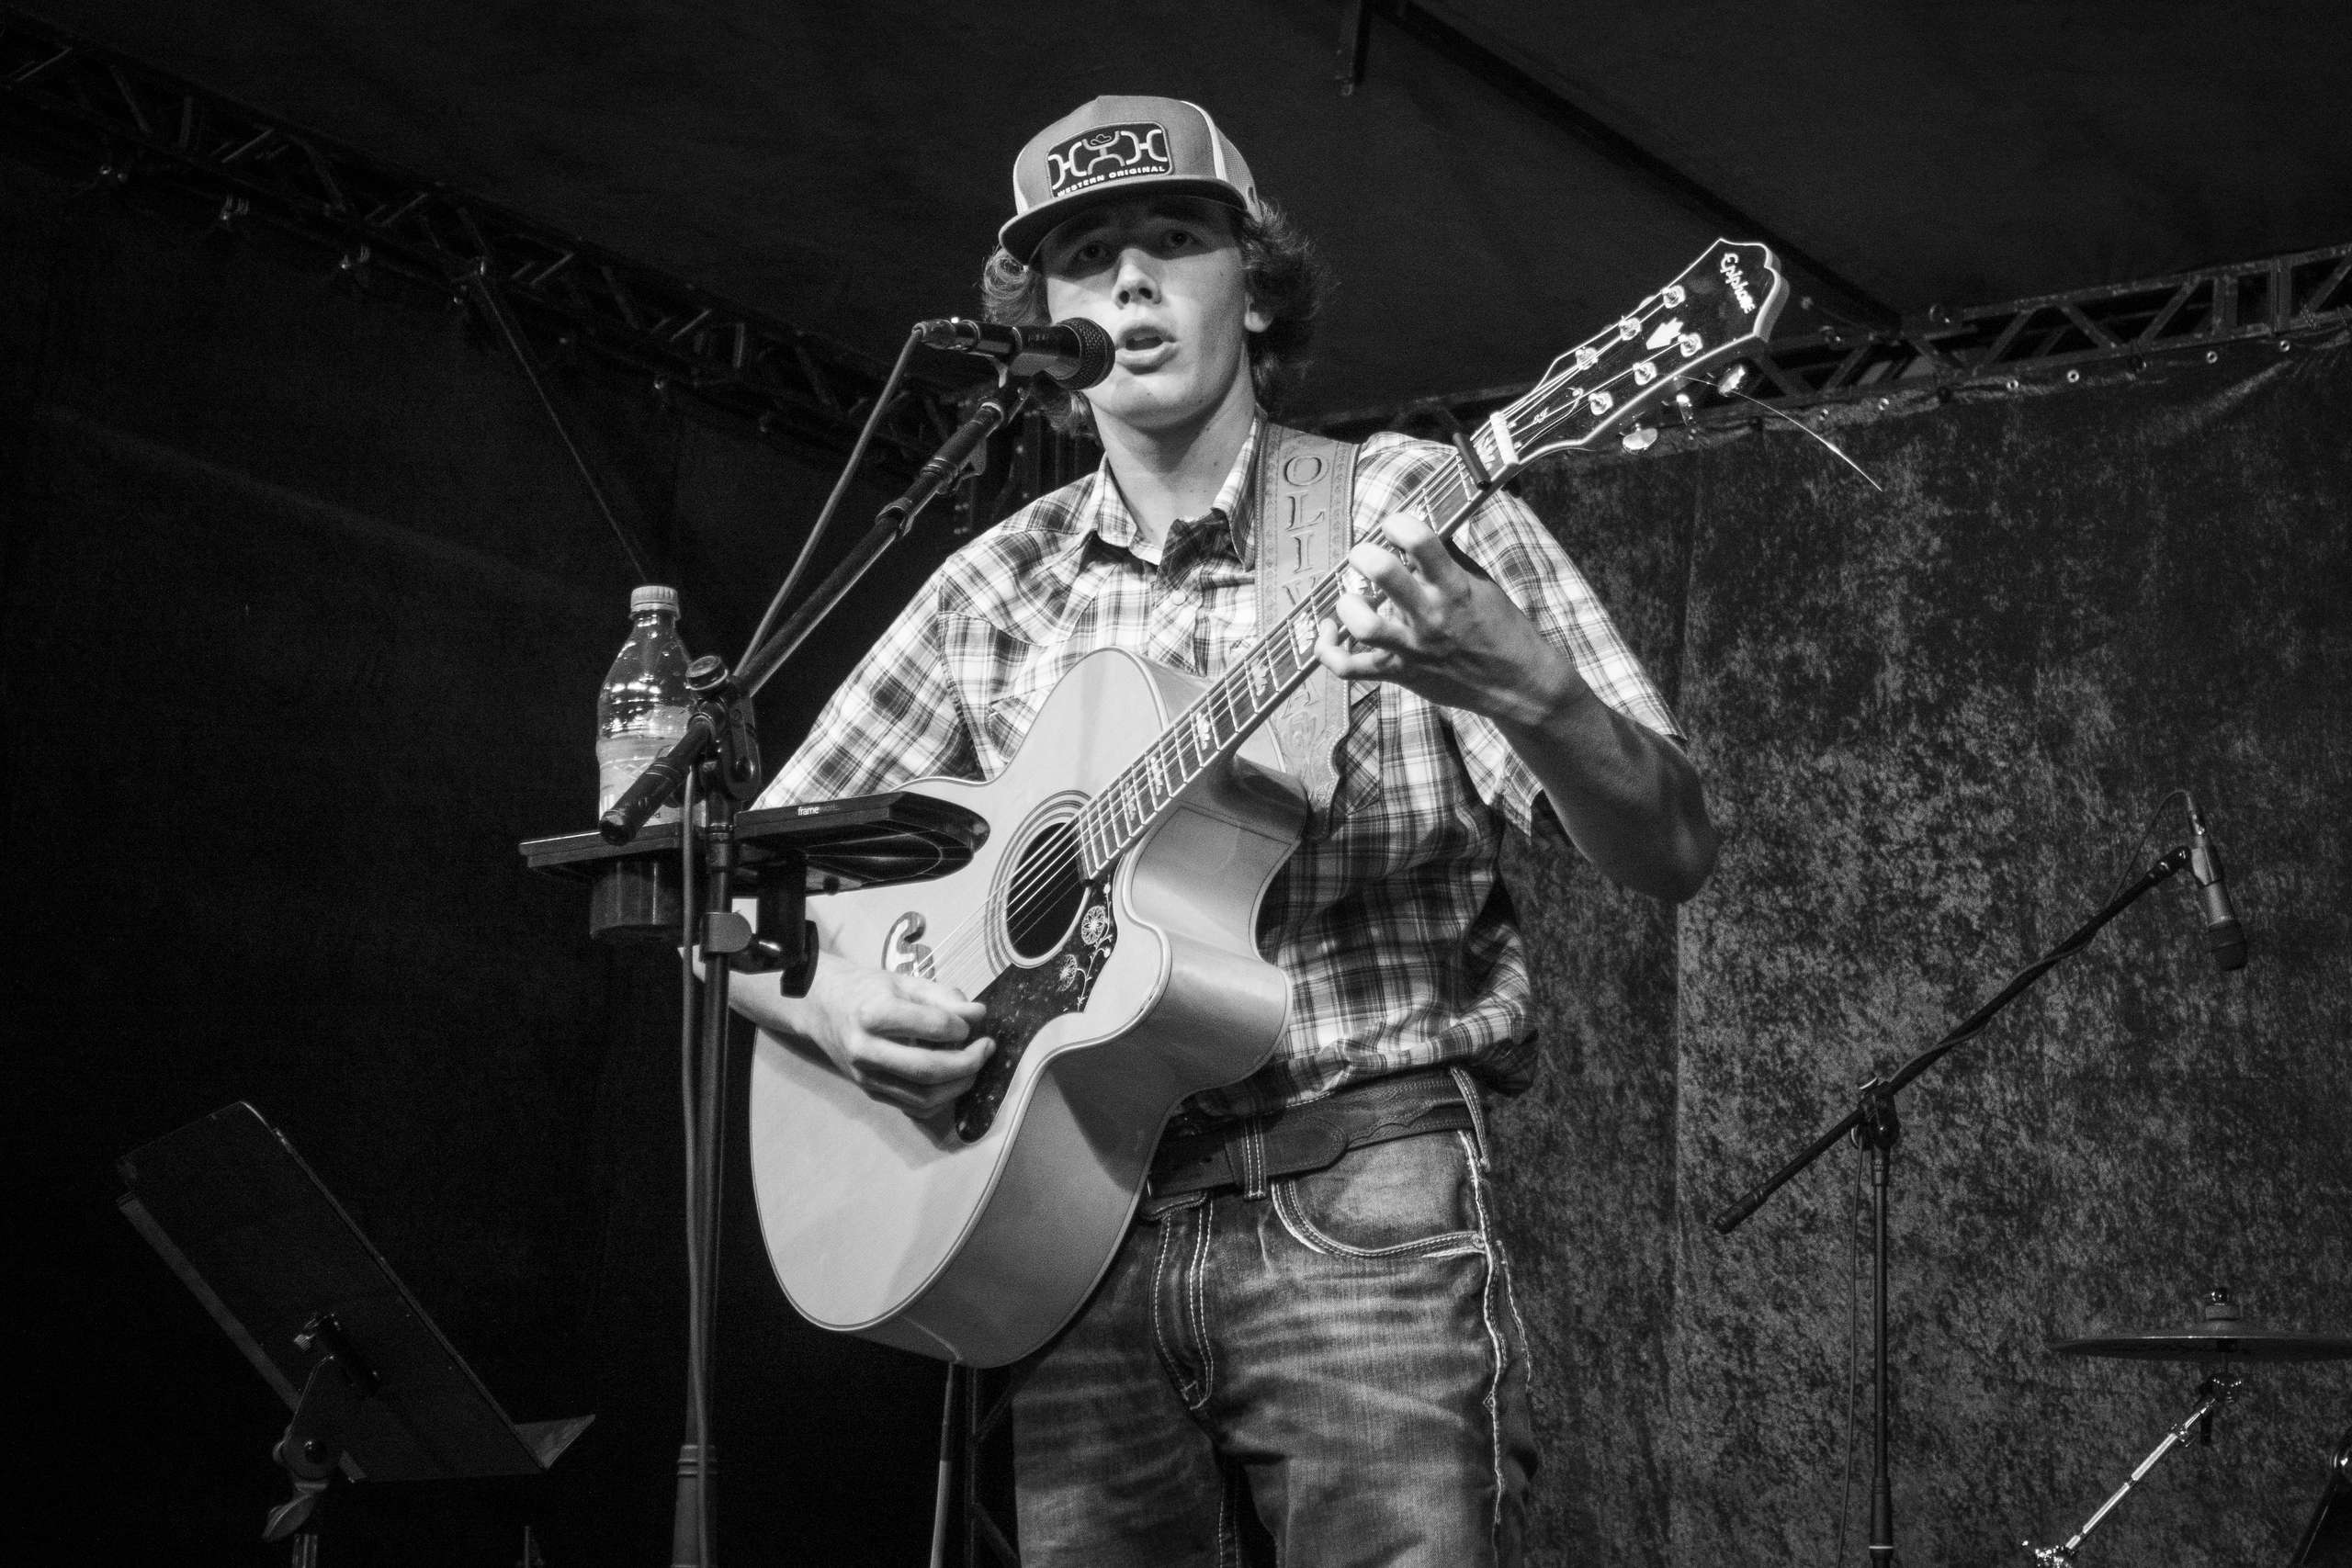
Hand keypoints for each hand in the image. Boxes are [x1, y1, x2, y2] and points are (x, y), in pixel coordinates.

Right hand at [733, 957, 992, 1118]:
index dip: (961, 1025)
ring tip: (976, 1064)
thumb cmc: (867, 991)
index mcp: (873, 1014)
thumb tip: (979, 1015)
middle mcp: (866, 1050)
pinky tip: (954, 1080)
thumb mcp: (905, 982)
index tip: (972, 1020)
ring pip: (925, 1096)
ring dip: (960, 1084)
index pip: (931, 1026)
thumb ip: (943, 997)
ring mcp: (867, 1077)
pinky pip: (915, 1107)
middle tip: (987, 1047)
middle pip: (929, 1069)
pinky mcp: (872, 1093)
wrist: (823, 1009)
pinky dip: (943, 1099)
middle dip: (969, 1062)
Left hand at [1313, 509, 1583, 726]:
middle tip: (1365, 556)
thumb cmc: (1500, 629)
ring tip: (1352, 597)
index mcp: (1454, 587)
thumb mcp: (1481, 584)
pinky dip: (1328, 651)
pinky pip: (1348, 668)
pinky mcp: (1398, 673)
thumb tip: (1417, 528)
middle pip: (1382, 573)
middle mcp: (1430, 616)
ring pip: (1361, 625)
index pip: (1420, 540)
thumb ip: (1447, 558)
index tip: (1393, 525)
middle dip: (1365, 554)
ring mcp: (1411, 648)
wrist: (1516, 684)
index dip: (1398, 522)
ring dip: (1346, 604)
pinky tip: (1330, 631)